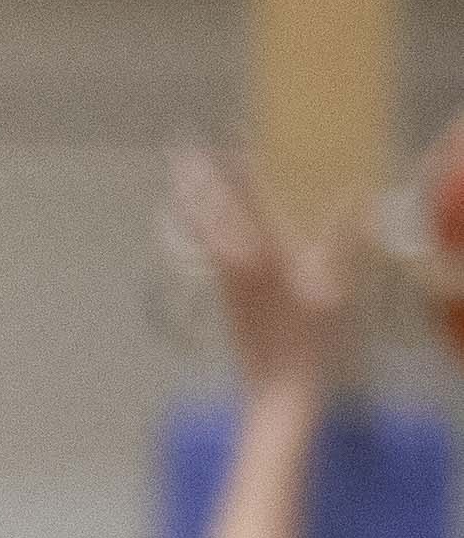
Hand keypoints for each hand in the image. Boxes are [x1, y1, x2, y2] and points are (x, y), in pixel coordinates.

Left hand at [175, 141, 360, 400]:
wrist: (277, 395)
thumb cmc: (309, 345)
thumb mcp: (334, 289)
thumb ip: (342, 241)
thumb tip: (356, 197)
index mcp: (261, 260)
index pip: (244, 205)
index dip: (235, 172)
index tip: (225, 142)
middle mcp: (236, 269)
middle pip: (211, 216)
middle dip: (196, 182)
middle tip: (179, 150)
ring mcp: (229, 286)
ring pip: (206, 235)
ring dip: (197, 204)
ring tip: (185, 179)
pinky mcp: (229, 302)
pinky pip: (214, 254)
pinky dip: (209, 231)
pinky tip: (209, 228)